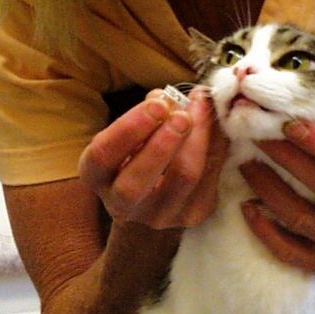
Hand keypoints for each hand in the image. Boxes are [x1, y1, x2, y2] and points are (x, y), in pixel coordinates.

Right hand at [78, 89, 227, 229]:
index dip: (129, 128)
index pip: (103, 155)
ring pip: (182, 179)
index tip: (156, 103)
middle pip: (135, 183)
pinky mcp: (192, 214)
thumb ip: (148, 112)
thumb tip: (170, 98)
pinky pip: (209, 179)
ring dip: (196, 140)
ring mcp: (158, 215)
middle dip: (161, 145)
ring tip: (200, 110)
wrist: (156, 194)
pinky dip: (216, 146)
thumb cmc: (140, 148)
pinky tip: (217, 122)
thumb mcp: (133, 130)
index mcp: (98, 175)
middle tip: (181, 115)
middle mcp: (122, 204)